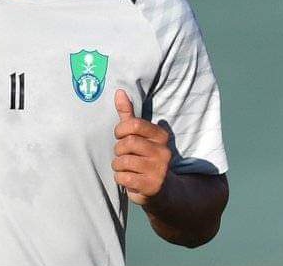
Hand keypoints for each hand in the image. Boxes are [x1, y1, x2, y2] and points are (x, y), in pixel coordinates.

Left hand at [112, 89, 171, 204]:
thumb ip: (128, 114)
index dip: (120, 130)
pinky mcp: (152, 186)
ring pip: (123, 161)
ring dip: (118, 166)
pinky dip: (120, 178)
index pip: (134, 124)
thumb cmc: (145, 157)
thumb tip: (119, 91)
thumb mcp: (139, 135)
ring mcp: (159, 170)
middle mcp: (163, 152)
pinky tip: (129, 179)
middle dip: (118, 150)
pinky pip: (124, 178)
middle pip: (127, 143)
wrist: (164, 190)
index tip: (120, 136)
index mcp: (161, 136)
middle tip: (123, 155)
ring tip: (126, 168)